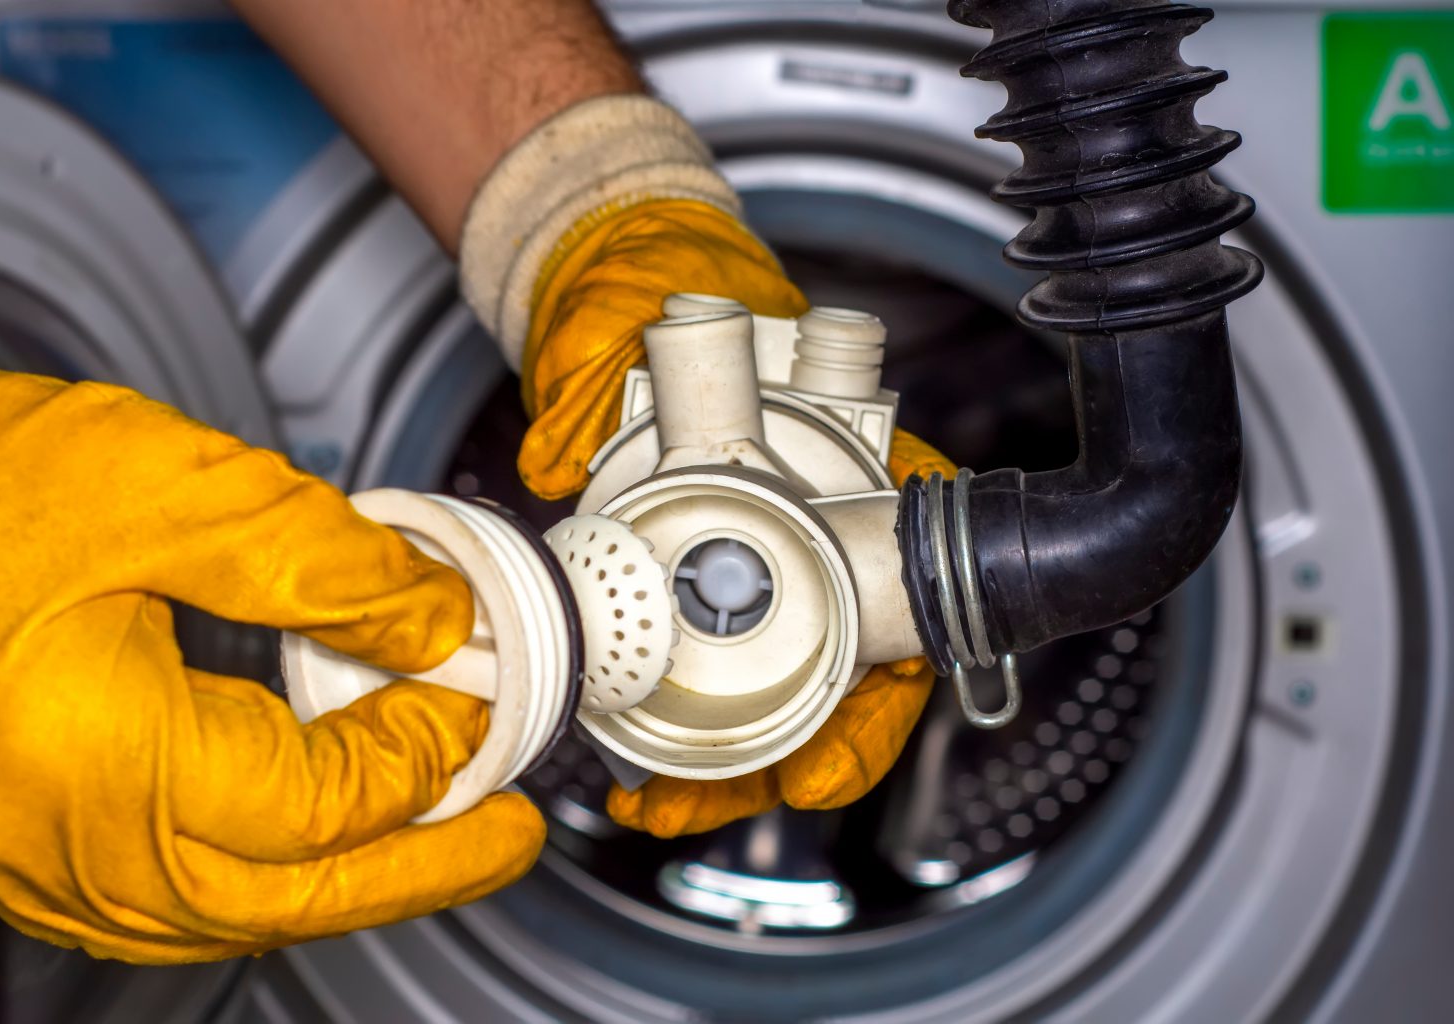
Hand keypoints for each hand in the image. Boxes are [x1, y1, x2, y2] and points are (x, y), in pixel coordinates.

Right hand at [0, 356, 544, 963]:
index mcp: (99, 767)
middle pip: (291, 898)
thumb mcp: (168, 489)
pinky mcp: (15, 841)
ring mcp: (28, 862)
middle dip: (419, 867)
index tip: (474, 684)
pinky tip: (307, 825)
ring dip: (344, 875)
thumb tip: (435, 620)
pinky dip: (262, 868)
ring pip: (231, 913)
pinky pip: (167, 894)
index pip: (323, 800)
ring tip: (431, 831)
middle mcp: (59, 848)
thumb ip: (324, 562)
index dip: (421, 747)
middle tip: (506, 835)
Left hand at [518, 198, 953, 835]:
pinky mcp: (689, 580)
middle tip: (694, 806)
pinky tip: (625, 762)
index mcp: (858, 483)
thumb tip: (553, 454)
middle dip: (768, 769)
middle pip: (832, 691)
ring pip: (768, 699)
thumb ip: (595, 379)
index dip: (866, 717)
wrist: (628, 286)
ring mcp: (759, 565)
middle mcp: (821, 538)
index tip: (815, 771)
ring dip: (714, 769)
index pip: (903, 620)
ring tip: (649, 804)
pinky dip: (669, 728)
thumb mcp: (644, 317)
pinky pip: (700, 673)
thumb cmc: (676, 291)